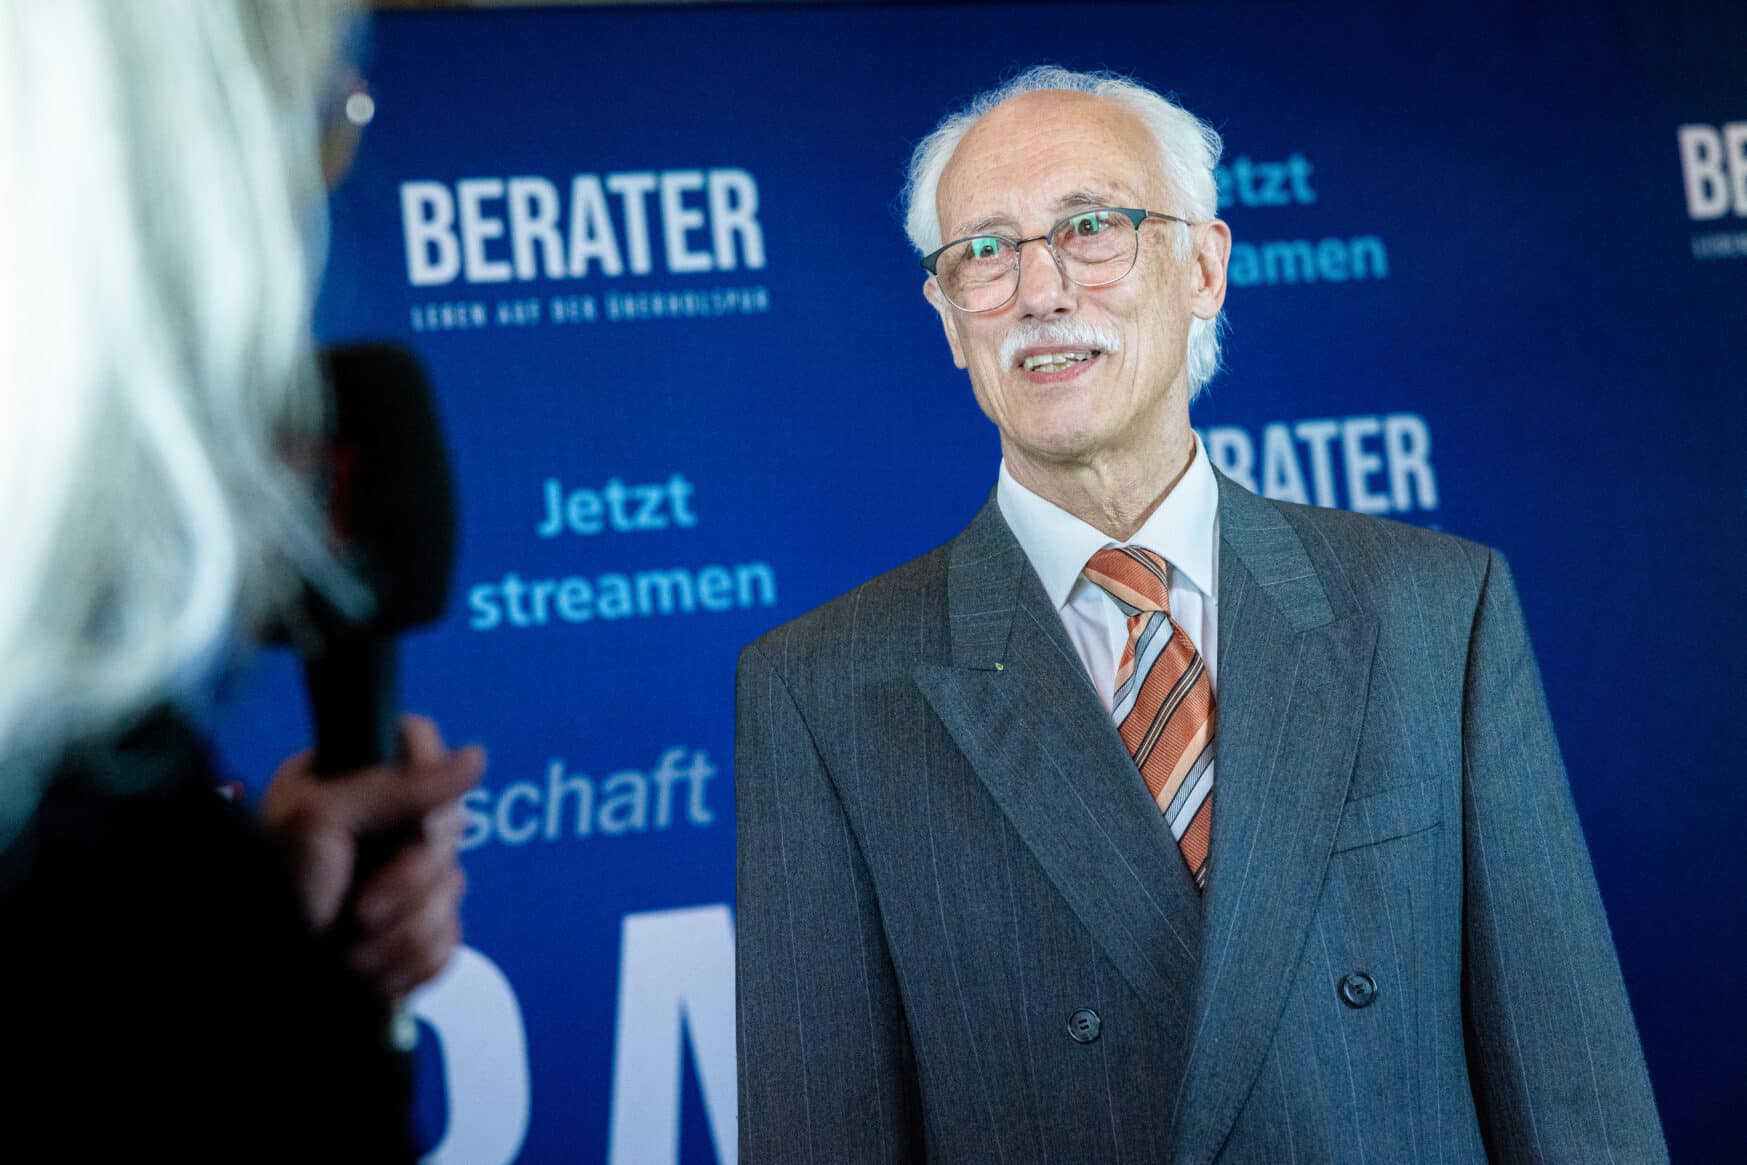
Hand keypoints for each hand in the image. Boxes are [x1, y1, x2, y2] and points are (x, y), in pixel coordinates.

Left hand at [262, 714, 485, 996]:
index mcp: (347, 780)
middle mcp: (379, 824)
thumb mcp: (320, 823)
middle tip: (362, 909)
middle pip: (449, 829)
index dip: (428, 785)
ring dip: (403, 934)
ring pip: (452, 891)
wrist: (255, 984)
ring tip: (352, 953)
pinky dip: (413, 961)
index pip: (421, 747)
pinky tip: (371, 971)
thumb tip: (474, 758)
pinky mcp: (412, 929)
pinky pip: (449, 937)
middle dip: (408, 884)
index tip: (412, 828)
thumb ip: (396, 787)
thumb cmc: (263, 896)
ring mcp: (399, 879)